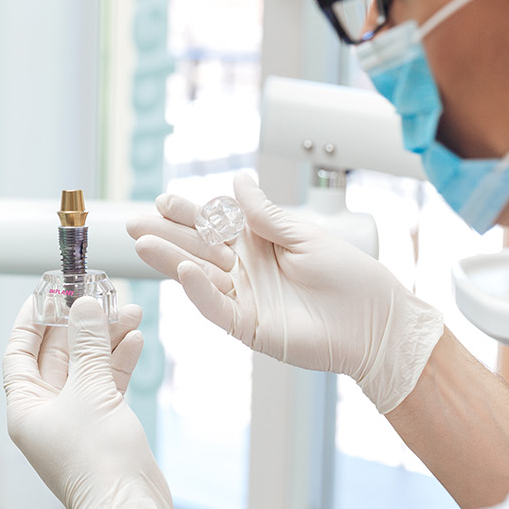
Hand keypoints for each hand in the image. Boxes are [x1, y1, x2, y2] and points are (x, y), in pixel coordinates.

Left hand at [4, 295, 174, 508]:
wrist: (130, 507)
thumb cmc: (98, 462)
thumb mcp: (90, 391)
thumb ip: (88, 345)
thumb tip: (84, 307)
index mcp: (25, 408)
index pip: (19, 353)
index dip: (33, 320)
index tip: (47, 292)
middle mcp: (46, 413)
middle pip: (57, 356)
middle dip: (79, 325)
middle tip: (97, 295)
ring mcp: (75, 421)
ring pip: (86, 368)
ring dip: (105, 340)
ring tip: (127, 312)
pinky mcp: (103, 427)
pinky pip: (106, 385)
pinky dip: (118, 362)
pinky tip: (134, 340)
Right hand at [126, 171, 443, 412]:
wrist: (375, 322)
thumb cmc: (350, 277)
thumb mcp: (305, 235)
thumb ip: (265, 214)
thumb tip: (237, 181)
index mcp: (259, 244)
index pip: (214, 225)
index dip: (189, 213)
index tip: (163, 200)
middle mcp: (246, 271)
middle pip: (197, 249)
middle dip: (165, 235)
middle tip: (133, 222)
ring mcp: (245, 299)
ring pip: (199, 277)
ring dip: (171, 260)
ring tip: (143, 242)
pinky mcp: (249, 327)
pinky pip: (218, 307)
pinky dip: (200, 290)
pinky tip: (186, 271)